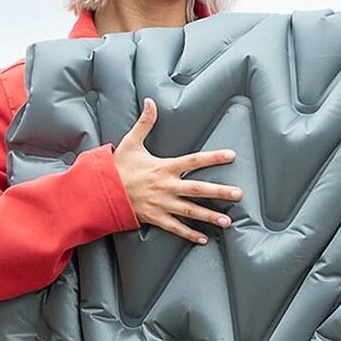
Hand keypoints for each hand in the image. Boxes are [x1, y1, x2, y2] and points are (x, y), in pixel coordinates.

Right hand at [112, 98, 244, 244]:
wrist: (101, 191)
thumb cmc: (118, 167)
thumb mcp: (131, 142)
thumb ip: (145, 123)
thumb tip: (150, 101)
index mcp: (164, 167)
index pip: (194, 161)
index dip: (213, 158)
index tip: (232, 156)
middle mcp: (167, 186)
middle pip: (198, 189)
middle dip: (220, 192)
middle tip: (239, 194)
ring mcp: (162, 204)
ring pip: (191, 211)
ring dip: (210, 216)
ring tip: (228, 221)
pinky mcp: (156, 218)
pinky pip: (175, 228)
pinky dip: (189, 234)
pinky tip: (204, 239)